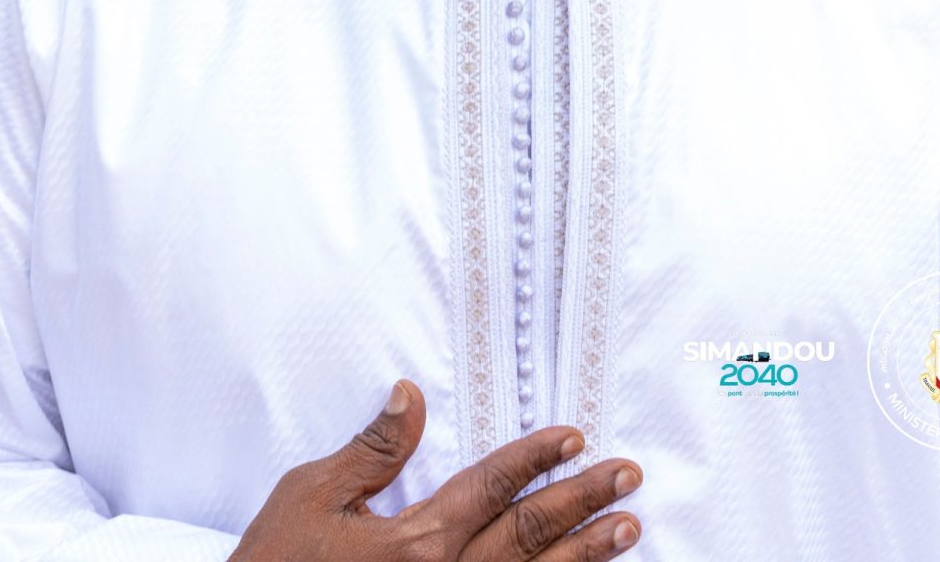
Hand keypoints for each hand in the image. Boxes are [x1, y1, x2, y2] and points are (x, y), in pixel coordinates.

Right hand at [233, 379, 641, 561]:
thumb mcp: (310, 498)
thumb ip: (371, 451)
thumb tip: (410, 395)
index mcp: (416, 543)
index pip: (492, 486)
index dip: (536, 458)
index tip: (576, 436)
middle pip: (529, 536)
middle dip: (584, 503)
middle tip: (629, 476)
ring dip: (584, 558)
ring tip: (628, 531)